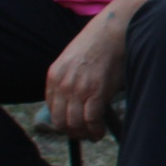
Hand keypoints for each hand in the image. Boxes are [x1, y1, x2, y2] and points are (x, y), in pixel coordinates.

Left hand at [44, 11, 128, 140]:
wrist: (113, 30)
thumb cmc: (99, 43)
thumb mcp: (73, 60)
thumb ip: (70, 80)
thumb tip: (78, 101)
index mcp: (54, 76)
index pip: (51, 110)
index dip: (62, 122)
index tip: (73, 126)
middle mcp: (62, 85)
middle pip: (60, 121)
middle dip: (72, 132)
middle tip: (83, 135)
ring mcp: (78, 89)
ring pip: (75, 123)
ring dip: (84, 134)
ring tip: (93, 135)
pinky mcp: (96, 91)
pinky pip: (91, 119)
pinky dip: (95, 129)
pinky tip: (100, 131)